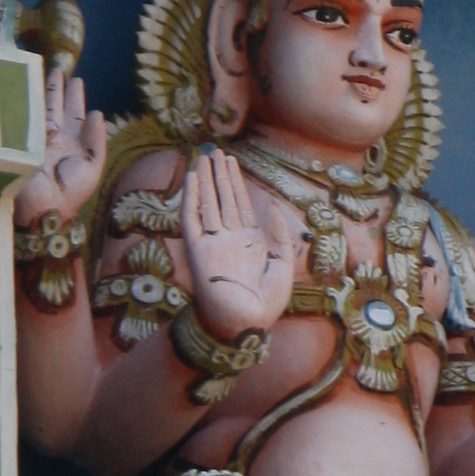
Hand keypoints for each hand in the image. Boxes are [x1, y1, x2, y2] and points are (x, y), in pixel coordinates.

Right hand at [12, 62, 107, 230]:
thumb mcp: (92, 167)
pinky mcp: (19, 141)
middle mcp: (53, 138)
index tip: (76, 81)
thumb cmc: (71, 192)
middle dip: (56, 89)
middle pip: (55, 108)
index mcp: (72, 144)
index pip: (74, 115)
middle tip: (58, 70)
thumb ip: (97, 141)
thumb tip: (97, 112)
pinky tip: (28, 90)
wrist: (43, 208)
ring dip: (41, 92)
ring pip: (39, 109)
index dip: (75, 98)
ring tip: (44, 73)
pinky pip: (24, 119)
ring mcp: (34, 138)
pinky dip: (28, 105)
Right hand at [180, 151, 299, 339]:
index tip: (231, 162)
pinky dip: (191, 199)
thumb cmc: (266, 304)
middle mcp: (228, 239)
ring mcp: (212, 244)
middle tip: (214, 150)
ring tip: (204, 157)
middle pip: (222, 199)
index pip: (239, 205)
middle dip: (219, 175)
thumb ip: (279, 235)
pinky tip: (193, 180)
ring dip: (206, 181)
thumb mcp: (283, 265)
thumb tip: (274, 206)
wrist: (245, 325)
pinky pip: (192, 220)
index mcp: (248, 243)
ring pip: (207, 204)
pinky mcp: (198, 251)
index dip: (235, 183)